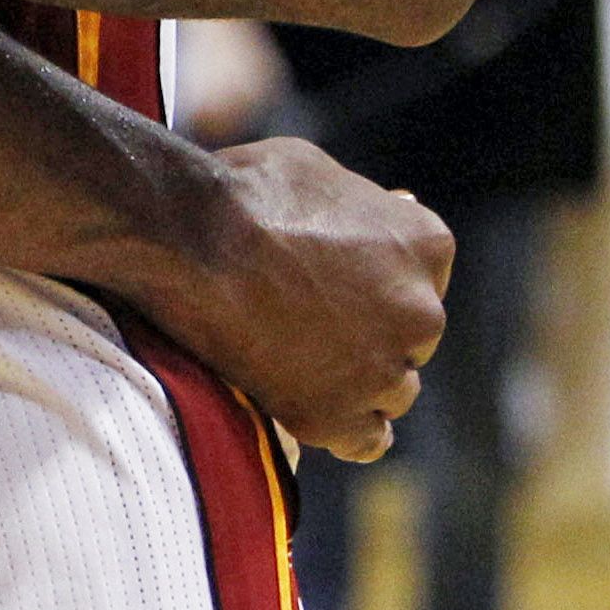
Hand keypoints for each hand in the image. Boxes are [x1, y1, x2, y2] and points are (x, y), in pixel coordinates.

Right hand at [142, 138, 450, 464]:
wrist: (183, 236)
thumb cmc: (244, 191)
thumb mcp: (318, 170)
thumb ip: (368, 203)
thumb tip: (401, 206)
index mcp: (425, 243)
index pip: (421, 272)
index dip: (375, 273)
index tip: (332, 272)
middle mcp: (422, 311)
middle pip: (411, 334)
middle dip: (371, 327)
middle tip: (306, 313)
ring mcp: (384, 370)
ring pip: (393, 388)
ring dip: (358, 377)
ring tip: (296, 355)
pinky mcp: (337, 415)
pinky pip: (367, 438)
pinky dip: (346, 426)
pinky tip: (315, 405)